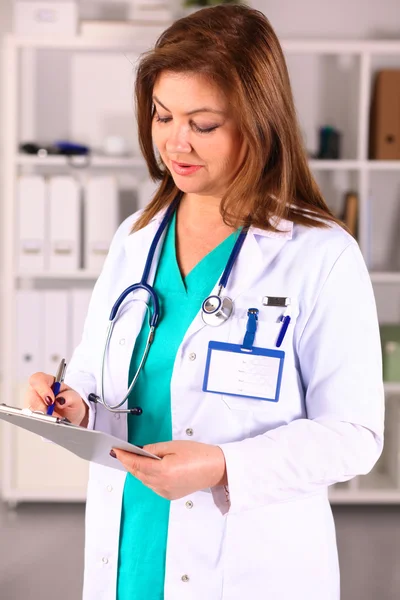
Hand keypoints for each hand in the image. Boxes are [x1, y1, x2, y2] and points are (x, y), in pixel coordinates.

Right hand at [24, 372, 88, 426]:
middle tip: (54, 415)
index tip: (51, 401)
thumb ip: (70, 396)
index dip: (42, 389)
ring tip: (55, 419)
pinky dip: (42, 422)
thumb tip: (60, 400)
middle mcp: (37, 391)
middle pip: (32, 397)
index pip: (38, 379)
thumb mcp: (75, 397)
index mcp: (47, 381)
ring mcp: (33, 403)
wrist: (71, 415)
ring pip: (30, 410)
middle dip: (43, 408)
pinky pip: (32, 419)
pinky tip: (50, 424)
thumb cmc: (70, 402)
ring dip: (43, 417)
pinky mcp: (32, 415)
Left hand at [112, 440, 226, 499]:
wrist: (216, 469)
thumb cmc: (199, 455)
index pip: (136, 464)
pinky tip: (151, 468)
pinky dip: (148, 477)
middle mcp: (162, 485)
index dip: (124, 457)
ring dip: (138, 470)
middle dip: (129, 463)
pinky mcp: (170, 495)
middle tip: (122, 452)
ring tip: (135, 458)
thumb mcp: (174, 446)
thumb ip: (154, 449)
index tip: (115, 450)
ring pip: (144, 481)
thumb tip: (140, 451)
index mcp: (163, 471)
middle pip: (137, 474)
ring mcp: (165, 492)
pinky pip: (153, 486)